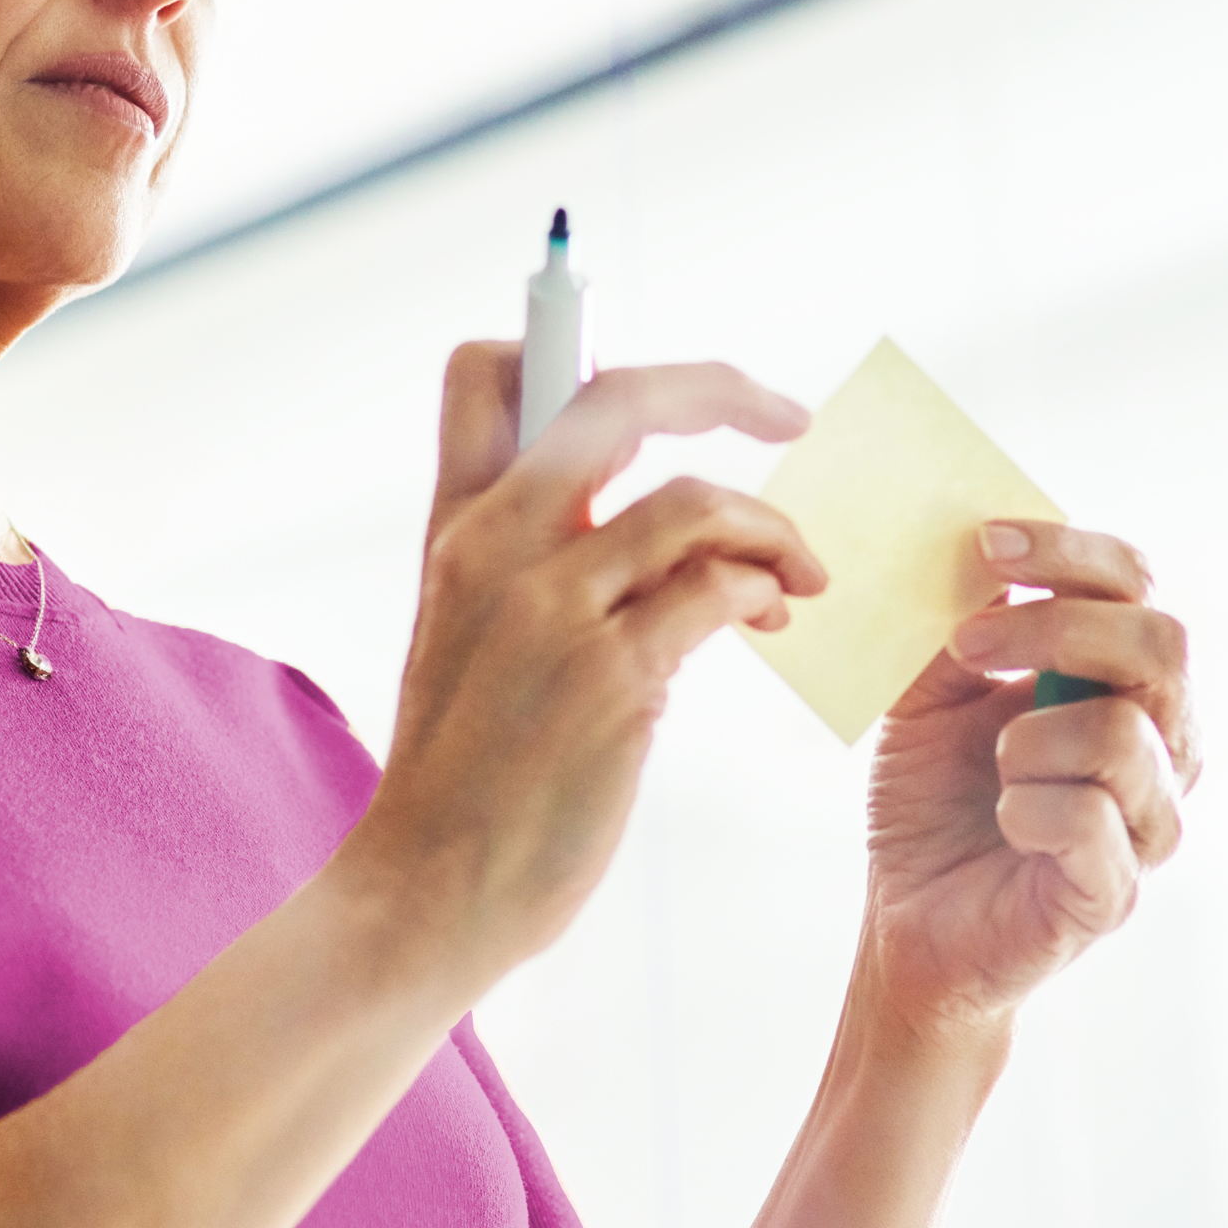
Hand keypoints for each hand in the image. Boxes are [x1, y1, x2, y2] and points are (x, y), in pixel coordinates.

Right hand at [339, 344, 821, 990]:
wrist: (428, 889)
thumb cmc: (463, 773)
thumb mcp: (463, 633)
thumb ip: (525, 560)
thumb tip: (633, 511)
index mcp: (454, 526)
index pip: (488, 369)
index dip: (573, 339)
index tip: (662, 385)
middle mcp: (496, 546)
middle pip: (618, 398)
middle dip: (723, 388)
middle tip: (788, 420)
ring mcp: (551, 610)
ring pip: (694, 501)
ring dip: (772, 530)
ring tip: (799, 578)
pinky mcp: (609, 678)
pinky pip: (717, 590)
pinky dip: (763, 592)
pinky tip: (772, 622)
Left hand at [857, 522, 1196, 1041]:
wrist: (910, 923)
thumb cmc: (932, 804)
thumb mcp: (928, 697)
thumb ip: (957, 629)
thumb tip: (974, 553)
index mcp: (1121, 684)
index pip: (1137, 589)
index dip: (1072, 554)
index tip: (987, 544)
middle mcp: (1160, 746)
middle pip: (1163, 646)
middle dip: (1059, 628)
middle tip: (967, 647)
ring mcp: (1147, 822)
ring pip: (1127, 734)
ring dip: (1029, 736)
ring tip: (991, 765)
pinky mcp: (1117, 891)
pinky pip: (1093, 819)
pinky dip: (1029, 808)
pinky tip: (1004, 821)